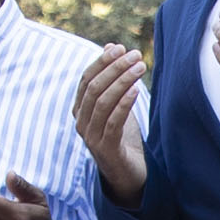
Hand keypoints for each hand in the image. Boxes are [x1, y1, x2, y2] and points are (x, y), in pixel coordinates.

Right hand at [72, 42, 149, 194]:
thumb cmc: (122, 137)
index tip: (120, 48)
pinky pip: (113, 122)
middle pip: (94, 88)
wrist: (128, 174)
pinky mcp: (106, 149)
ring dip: (122, 82)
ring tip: (140, 68)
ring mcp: (91, 137)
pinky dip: (124, 104)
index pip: (86, 79)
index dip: (102, 62)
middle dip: (115, 68)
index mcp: (80, 110)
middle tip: (135, 55)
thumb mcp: (117, 104)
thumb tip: (112, 45)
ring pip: (102, 103)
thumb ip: (113, 78)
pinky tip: (136, 90)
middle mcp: (81, 122)